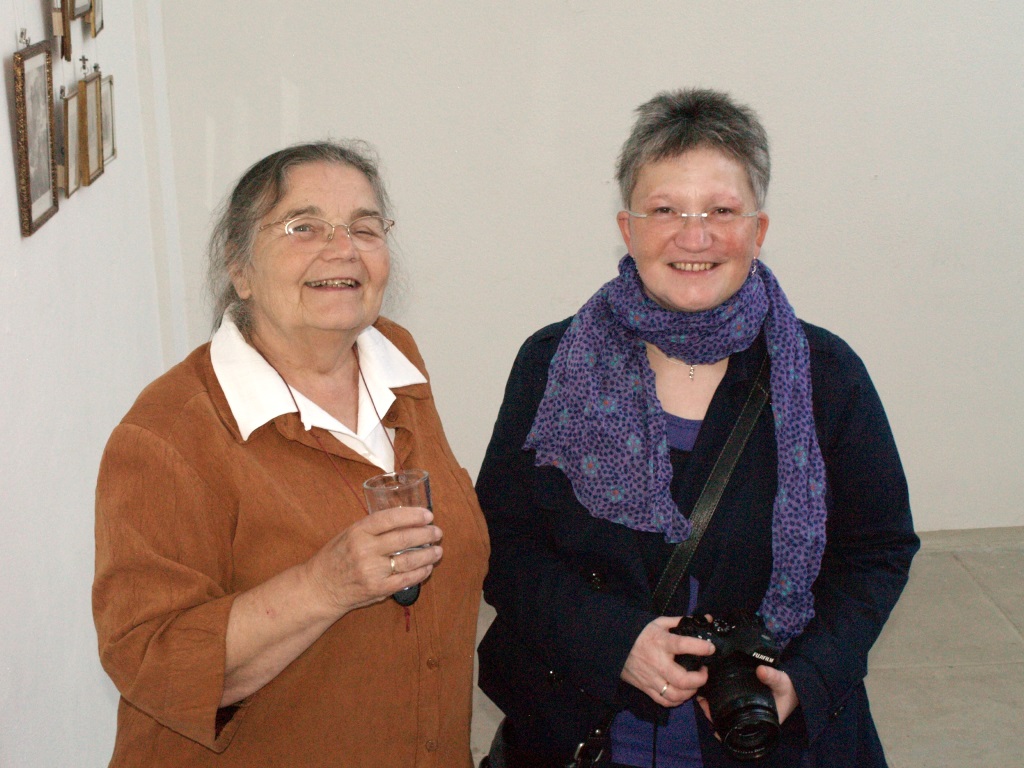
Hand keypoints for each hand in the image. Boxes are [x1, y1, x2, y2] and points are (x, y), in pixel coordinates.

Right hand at [305, 506, 442, 615]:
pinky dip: (420, 573)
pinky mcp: (377, 589)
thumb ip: (373, 528)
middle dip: (426, 534)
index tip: (428, 514)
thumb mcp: (349, 534)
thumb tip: (407, 519)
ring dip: (428, 554)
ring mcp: (372, 571)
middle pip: (404, 538)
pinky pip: (406, 580)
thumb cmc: (336, 557)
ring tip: (438, 550)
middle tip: (438, 532)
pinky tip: (427, 568)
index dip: (413, 515)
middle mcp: (365, 550)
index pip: (391, 518)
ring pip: (409, 560)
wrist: (319, 588)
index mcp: (358, 531)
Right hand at [620, 616, 714, 705]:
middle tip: (704, 671)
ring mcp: (651, 678)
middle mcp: (657, 662)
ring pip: (675, 695)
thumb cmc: (640, 633)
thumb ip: (681, 622)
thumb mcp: (659, 623)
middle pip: (683, 679)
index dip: (701, 648)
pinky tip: (682, 692)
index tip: (711, 649)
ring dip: (690, 692)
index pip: (683, 645)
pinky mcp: (646, 688)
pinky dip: (677, 700)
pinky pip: (664, 701)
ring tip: (694, 683)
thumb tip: (705, 619)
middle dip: (700, 678)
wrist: (615, 645)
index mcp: (661, 642)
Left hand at [693, 666, 797, 742]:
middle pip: (726, 723)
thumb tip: (761, 670)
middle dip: (712, 714)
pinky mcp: (742, 704)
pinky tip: (709, 693)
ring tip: (702, 696)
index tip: (710, 716)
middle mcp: (750, 721)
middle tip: (701, 701)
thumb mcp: (782, 682)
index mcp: (759, 721)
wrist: (792, 686)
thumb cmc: (787, 688)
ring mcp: (745, 713)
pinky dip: (718, 701)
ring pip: (725, 716)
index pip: (737, 729)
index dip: (722, 726)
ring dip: (713, 707)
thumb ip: (773, 677)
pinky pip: (727, 706)